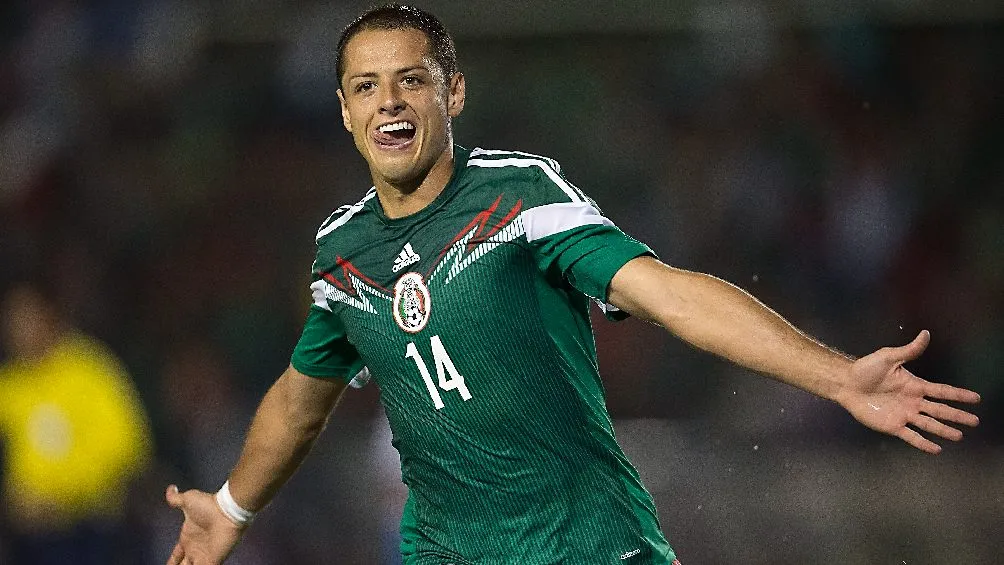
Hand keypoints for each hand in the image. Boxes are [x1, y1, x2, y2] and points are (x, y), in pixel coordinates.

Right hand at [165, 484, 243, 564]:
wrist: (227, 511)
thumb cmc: (208, 506)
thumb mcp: (188, 500)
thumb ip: (176, 498)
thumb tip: (170, 488)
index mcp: (187, 539)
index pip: (175, 556)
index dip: (171, 563)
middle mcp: (194, 550)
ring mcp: (204, 556)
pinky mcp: (213, 561)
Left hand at [837, 330, 980, 453]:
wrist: (846, 383)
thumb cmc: (866, 369)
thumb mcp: (888, 357)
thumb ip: (909, 350)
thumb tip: (925, 333)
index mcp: (915, 386)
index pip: (942, 391)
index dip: (959, 395)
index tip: (976, 398)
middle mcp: (913, 402)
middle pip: (940, 410)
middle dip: (957, 416)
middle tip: (975, 421)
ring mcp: (904, 415)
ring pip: (929, 424)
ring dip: (944, 430)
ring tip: (959, 436)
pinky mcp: (892, 426)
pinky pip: (911, 436)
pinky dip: (923, 443)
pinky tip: (936, 449)